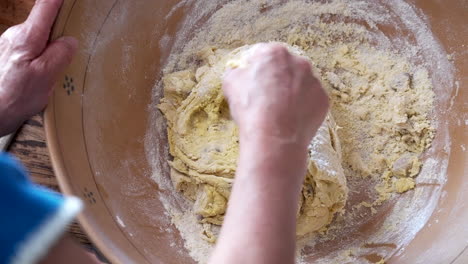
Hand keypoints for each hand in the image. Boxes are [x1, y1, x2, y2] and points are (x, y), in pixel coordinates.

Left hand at [0, 0, 77, 135]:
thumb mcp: (45, 77)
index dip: (59, 1)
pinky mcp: (7, 57)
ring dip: (48, 48)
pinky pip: (29, 51)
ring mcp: (9, 45)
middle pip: (42, 23)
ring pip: (36, 38)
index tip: (70, 2)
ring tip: (55, 69)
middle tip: (71, 47)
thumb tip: (70, 41)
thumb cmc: (12, 98)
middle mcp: (14, 36)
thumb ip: (60, 55)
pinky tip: (40, 76)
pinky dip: (39, 58)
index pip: (46, 7)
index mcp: (27, 37)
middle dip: (58, 31)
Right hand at [223, 43, 328, 146]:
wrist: (275, 138)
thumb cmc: (251, 108)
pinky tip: (291, 119)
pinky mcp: (323, 100)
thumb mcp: (230, 84)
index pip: (262, 54)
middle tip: (266, 98)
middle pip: (284, 67)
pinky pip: (310, 100)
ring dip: (291, 92)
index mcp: (275, 53)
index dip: (255, 69)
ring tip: (279, 111)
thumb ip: (236, 72)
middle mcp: (299, 62)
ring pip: (300, 83)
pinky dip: (302, 107)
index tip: (251, 83)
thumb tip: (240, 72)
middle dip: (276, 78)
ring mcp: (314, 81)